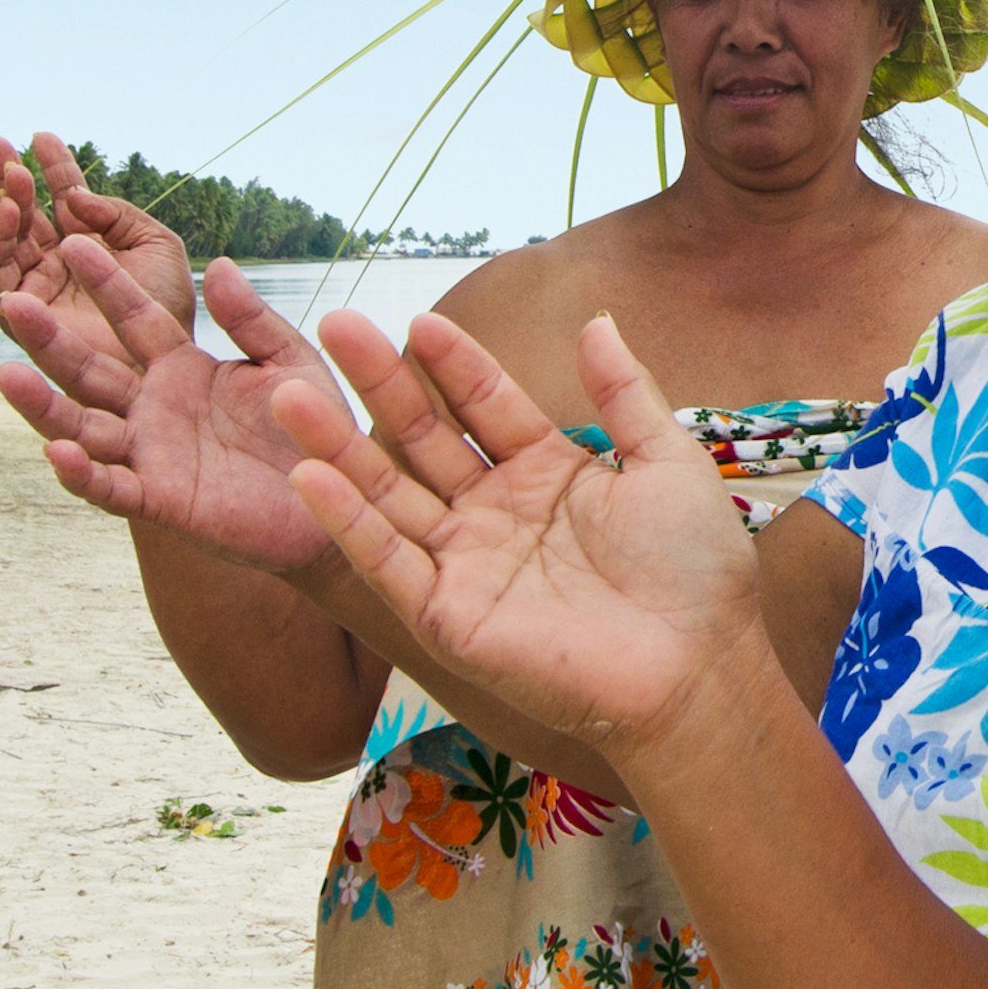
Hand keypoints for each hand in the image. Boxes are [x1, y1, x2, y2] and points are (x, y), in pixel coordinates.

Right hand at [0, 130, 194, 341]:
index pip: (65, 196)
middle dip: (9, 176)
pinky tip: (8, 212)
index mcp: (91, 242)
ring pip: (7, 240)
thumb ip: (117, 213)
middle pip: (25, 213)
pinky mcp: (21, 316)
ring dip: (5, 204)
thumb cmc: (168, 306)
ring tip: (12, 177)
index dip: (53, 165)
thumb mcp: (156, 243)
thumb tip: (75, 196)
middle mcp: (58, 263)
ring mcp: (38, 288)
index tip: (41, 135)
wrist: (164, 357)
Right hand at [0, 234, 333, 575]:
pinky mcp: (161, 500)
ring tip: (2, 373)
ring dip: (42, 406)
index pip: (133, 318)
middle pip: (88, 370)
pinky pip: (111, 487)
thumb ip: (251, 320)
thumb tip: (218, 264)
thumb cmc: (315, 425)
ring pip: (82, 429)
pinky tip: (55, 452)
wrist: (341, 497)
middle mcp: (154, 407)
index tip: (75, 237)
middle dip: (48, 339)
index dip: (106, 282)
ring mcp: (151, 454)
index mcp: (181, 366)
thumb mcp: (288, 362)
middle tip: (8, 301)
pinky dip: (80, 474)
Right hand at [276, 310, 765, 762]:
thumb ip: (626, 392)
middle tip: (338, 326)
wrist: (696, 669)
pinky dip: (347, 521)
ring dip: (339, 444)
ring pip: (389, 493)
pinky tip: (310, 473)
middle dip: (381, 385)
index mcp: (547, 474)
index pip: (486, 404)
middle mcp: (497, 514)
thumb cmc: (695, 573)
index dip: (453, 363)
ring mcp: (467, 564)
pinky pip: (387, 562)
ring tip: (291, 392)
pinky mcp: (447, 618)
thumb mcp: (667, 463)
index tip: (418, 320)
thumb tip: (596, 320)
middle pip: (426, 439)